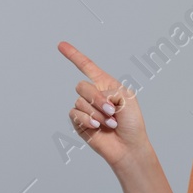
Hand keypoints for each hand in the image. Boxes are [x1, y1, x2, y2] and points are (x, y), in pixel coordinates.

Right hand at [57, 41, 152, 170]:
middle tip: (111, 111)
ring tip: (109, 123)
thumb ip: (108, 90)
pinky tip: (97, 126)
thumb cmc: (132, 123)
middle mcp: (94, 95)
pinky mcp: (79, 122)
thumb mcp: (126, 98)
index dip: (74, 55)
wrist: (128, 147)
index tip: (60, 45)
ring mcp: (85, 109)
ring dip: (96, 113)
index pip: (87, 67)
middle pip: (82, 86)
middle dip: (97, 99)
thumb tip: (92, 97)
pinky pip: (75, 113)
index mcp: (106, 85)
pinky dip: (87, 119)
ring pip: (79, 101)